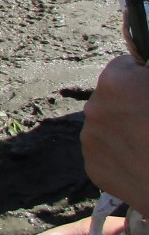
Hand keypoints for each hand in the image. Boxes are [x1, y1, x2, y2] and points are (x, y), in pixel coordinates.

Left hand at [82, 54, 148, 217]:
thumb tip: (146, 69)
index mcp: (115, 82)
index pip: (126, 66)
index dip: (145, 78)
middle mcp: (94, 107)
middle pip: (113, 97)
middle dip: (133, 104)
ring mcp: (90, 140)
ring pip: (109, 125)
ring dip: (126, 129)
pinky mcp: (93, 168)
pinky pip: (107, 153)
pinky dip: (123, 155)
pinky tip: (145, 163)